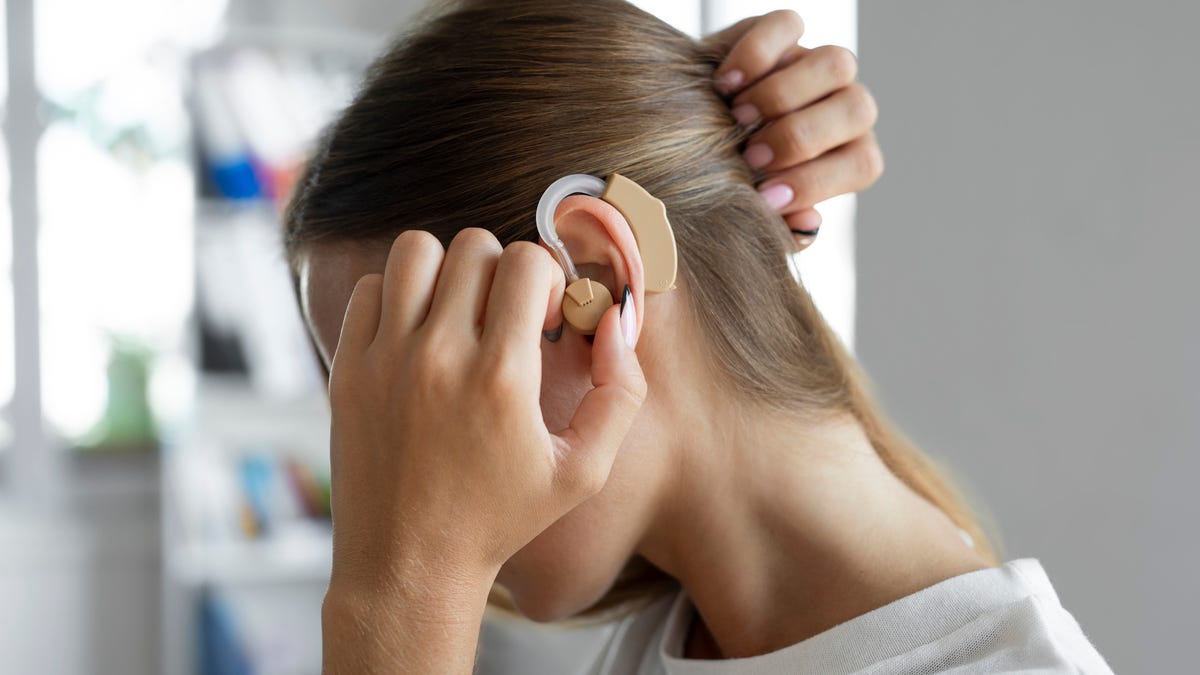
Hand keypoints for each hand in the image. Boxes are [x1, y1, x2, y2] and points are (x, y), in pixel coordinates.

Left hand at [324, 229, 646, 592]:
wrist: (409, 565)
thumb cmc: (501, 519)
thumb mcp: (585, 471)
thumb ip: (619, 391)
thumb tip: (614, 319)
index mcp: (502, 378)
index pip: (525, 262)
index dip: (547, 278)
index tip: (544, 319)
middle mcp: (439, 358)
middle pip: (473, 246)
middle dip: (501, 270)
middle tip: (504, 316)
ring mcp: (385, 360)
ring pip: (414, 250)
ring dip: (445, 269)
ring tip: (457, 311)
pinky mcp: (347, 369)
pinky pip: (367, 288)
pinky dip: (395, 296)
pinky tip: (416, 333)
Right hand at [708, 10, 883, 249]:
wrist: (685, 135)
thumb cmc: (727, 183)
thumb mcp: (752, 211)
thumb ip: (781, 226)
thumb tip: (806, 223)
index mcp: (848, 153)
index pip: (863, 162)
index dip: (818, 182)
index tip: (765, 198)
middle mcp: (841, 106)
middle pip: (859, 108)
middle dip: (802, 136)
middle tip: (750, 157)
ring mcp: (814, 64)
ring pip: (836, 64)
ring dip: (783, 95)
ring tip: (735, 117)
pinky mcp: (782, 33)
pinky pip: (787, 26)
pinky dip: (755, 55)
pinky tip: (722, 84)